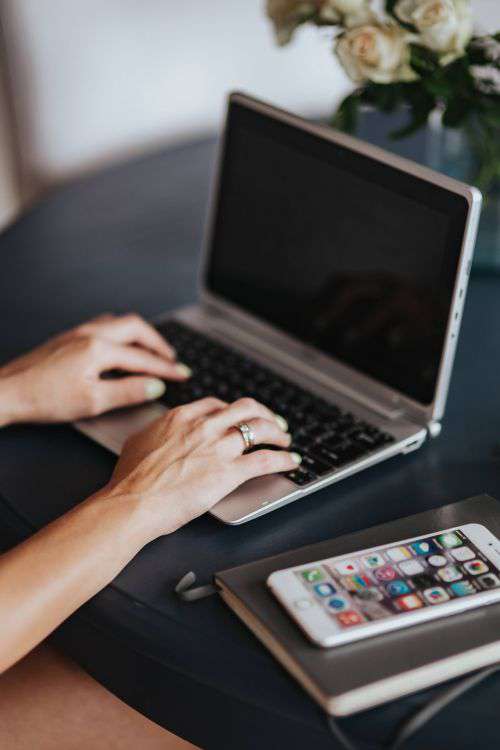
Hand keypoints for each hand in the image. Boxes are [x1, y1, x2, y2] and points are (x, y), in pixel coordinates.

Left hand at [0, 313, 189, 425]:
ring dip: (140, 335)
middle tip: (171, 359)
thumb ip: (128, 392)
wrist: (7, 392)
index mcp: (99, 348)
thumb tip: (155, 386)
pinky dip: (121, 333)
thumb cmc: (42, 398)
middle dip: (158, 343)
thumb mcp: (93, 402)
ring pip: (119, 322)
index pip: (143, 358)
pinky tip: (119, 345)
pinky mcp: (68, 338)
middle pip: (136, 328)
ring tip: (151, 350)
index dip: (166, 368)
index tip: (182, 375)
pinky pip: (104, 325)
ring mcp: (77, 332)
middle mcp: (90, 334)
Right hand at [104, 397, 300, 537]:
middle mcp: (204, 426)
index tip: (241, 417)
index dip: (235, 410)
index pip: (218, 404)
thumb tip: (158, 434)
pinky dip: (283, 459)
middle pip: (246, 408)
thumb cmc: (130, 479)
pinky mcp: (229, 472)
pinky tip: (290, 462)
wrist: (133, 502)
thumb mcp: (138, 441)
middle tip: (272, 423)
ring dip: (278, 433)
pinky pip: (265, 460)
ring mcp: (218, 448)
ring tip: (284, 440)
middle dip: (264, 414)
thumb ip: (156, 432)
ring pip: (261, 428)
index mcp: (182, 417)